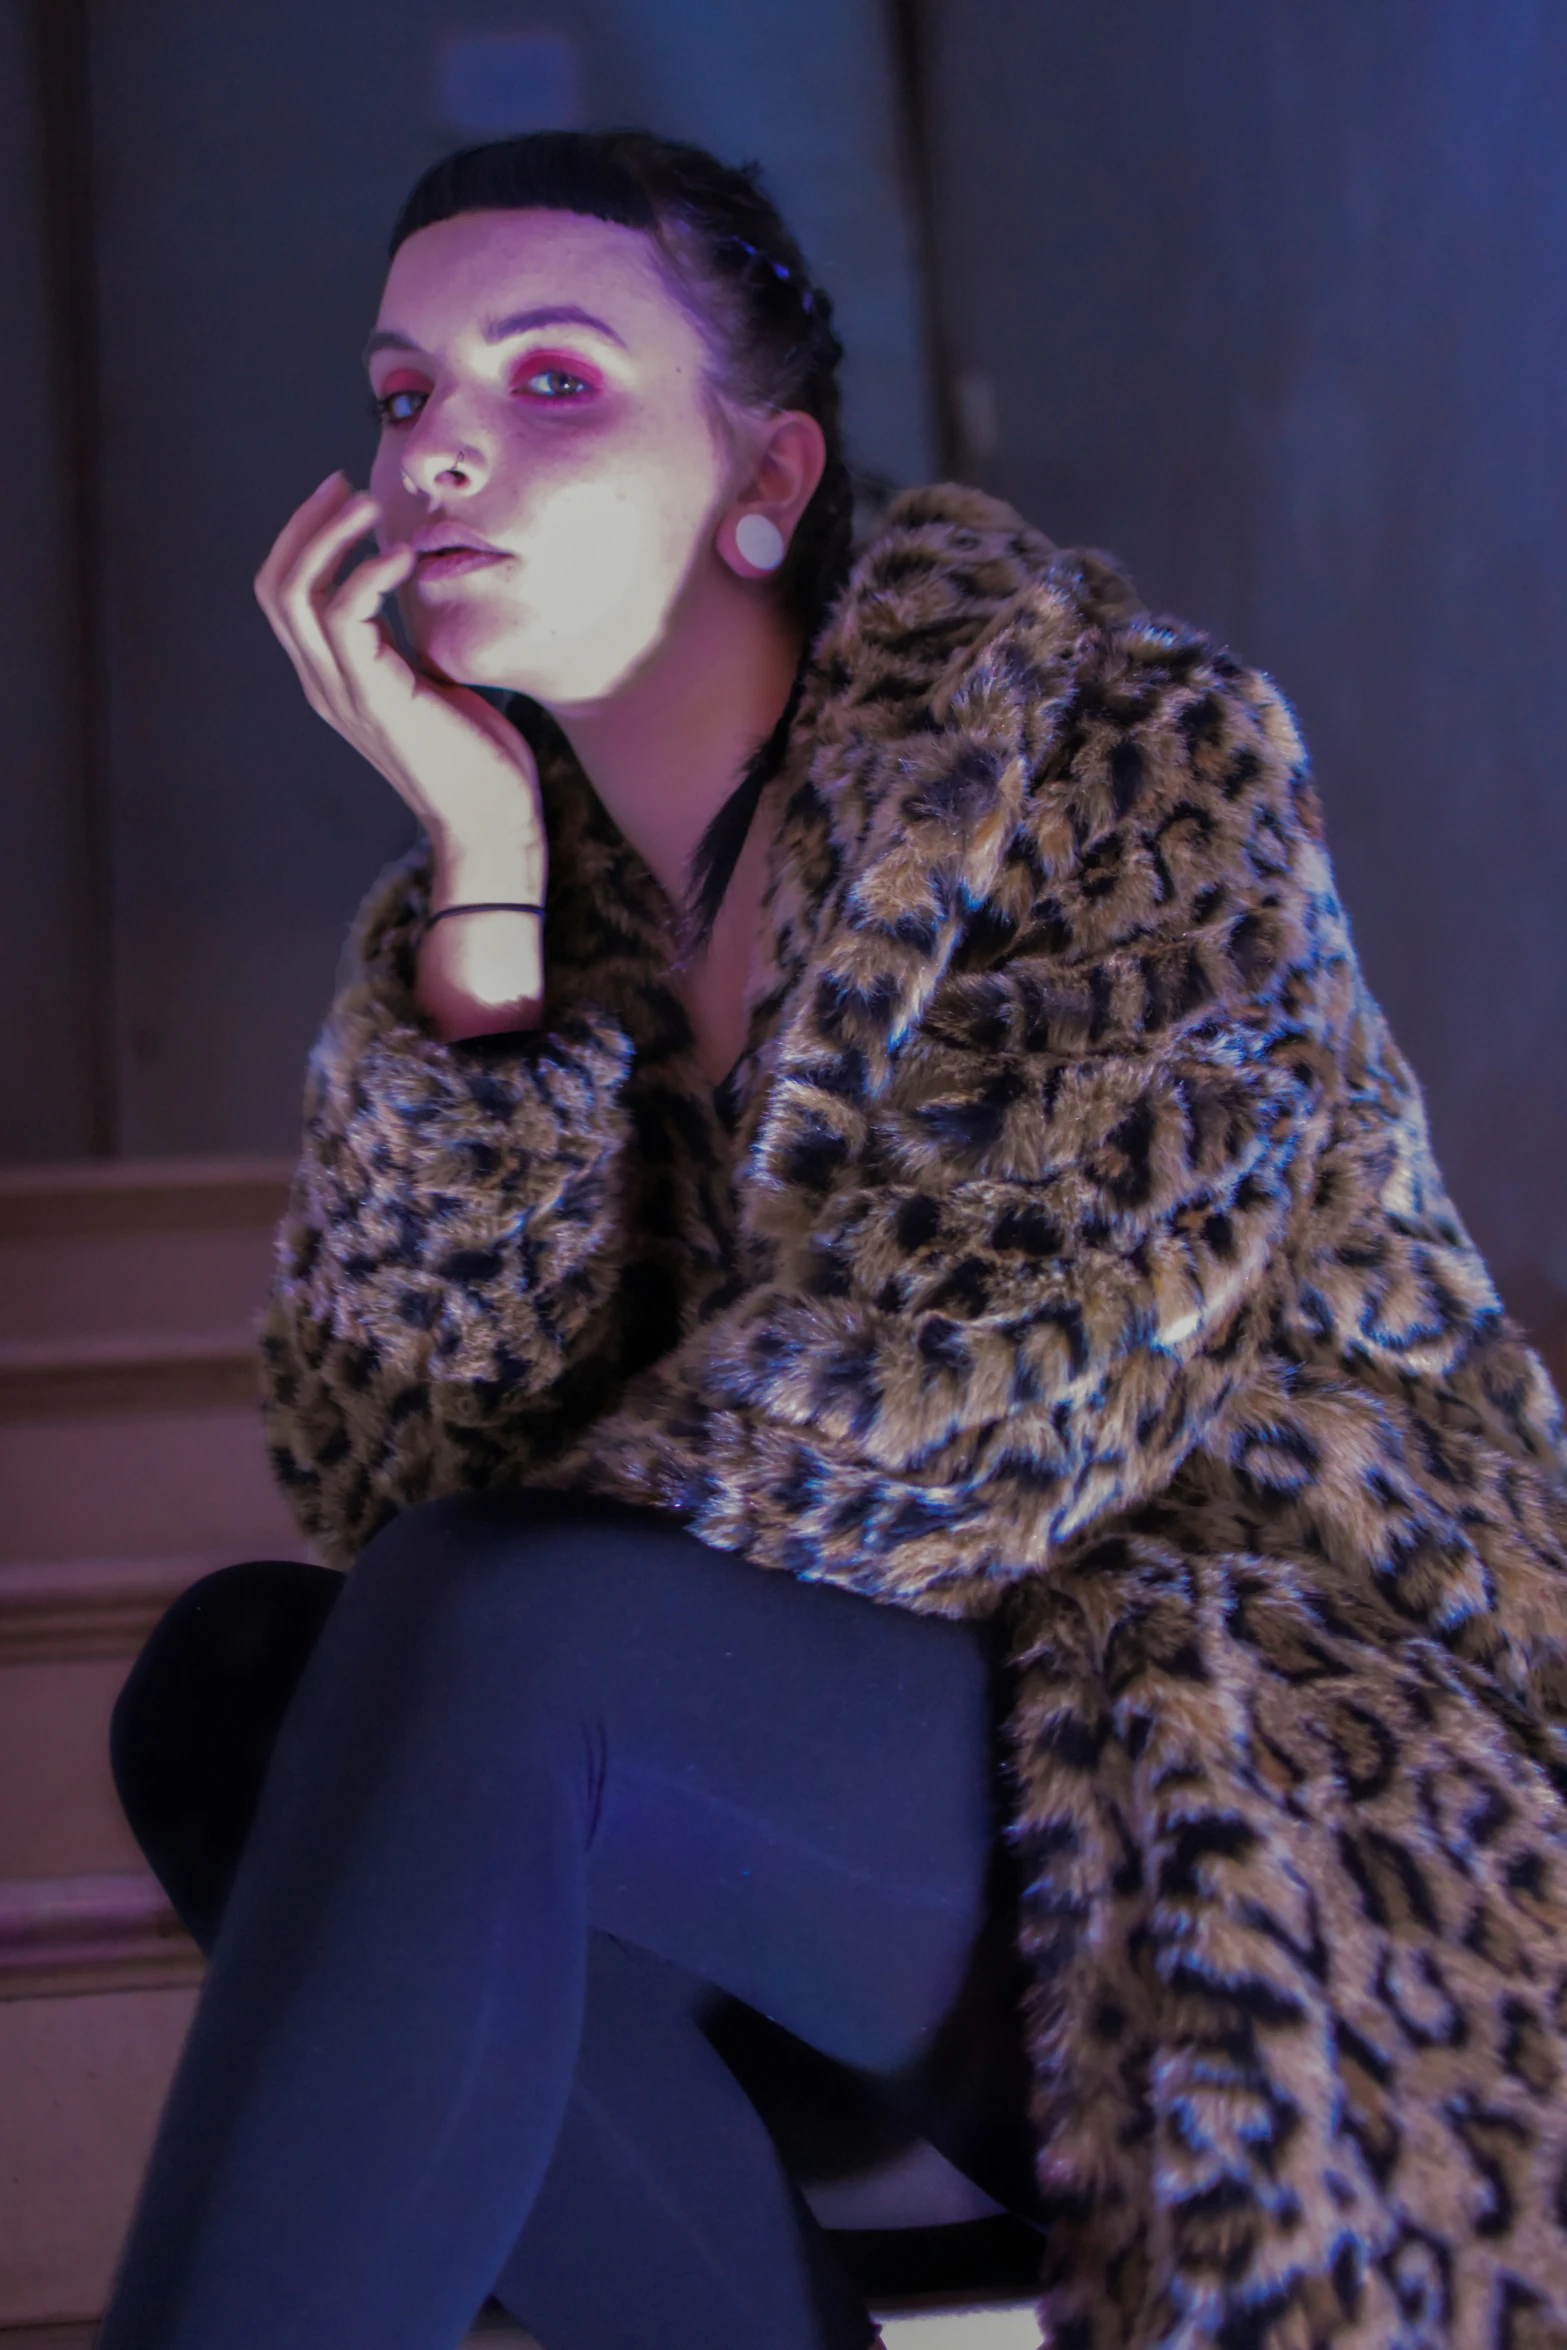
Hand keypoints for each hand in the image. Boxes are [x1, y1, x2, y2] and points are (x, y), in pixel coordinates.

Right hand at [254, 473, 545, 896]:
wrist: (490, 819)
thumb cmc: (474, 754)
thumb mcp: (427, 683)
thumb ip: (403, 643)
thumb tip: (415, 588)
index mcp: (331, 678)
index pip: (285, 595)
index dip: (303, 539)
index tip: (344, 497)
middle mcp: (323, 684)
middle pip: (274, 587)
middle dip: (305, 526)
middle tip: (345, 484)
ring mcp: (342, 693)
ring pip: (296, 596)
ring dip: (330, 537)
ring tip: (372, 507)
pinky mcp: (374, 699)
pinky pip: (345, 619)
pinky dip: (368, 575)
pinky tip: (405, 557)